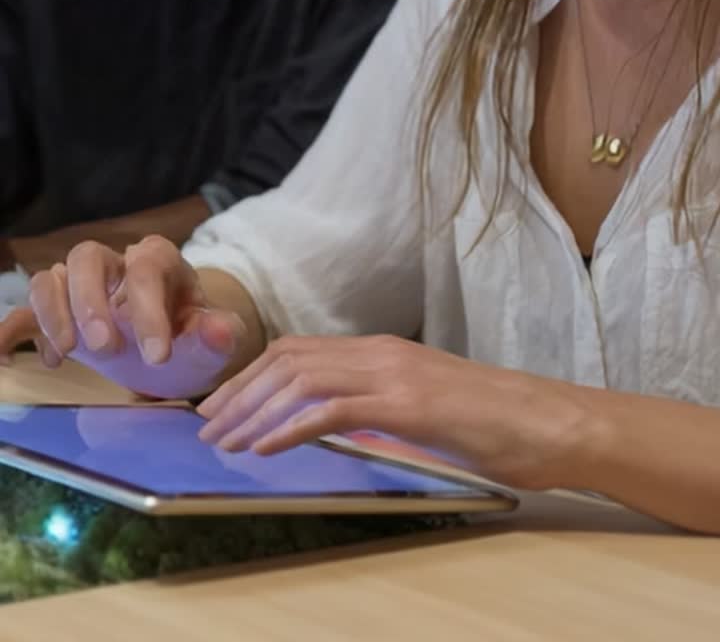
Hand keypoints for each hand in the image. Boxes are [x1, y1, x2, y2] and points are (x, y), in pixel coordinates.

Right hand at [0, 235, 247, 398]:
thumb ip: (217, 335)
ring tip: (68, 354)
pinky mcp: (59, 314)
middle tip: (106, 349)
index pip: (146, 269)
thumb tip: (222, 329)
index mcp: (158, 260)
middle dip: (91, 300)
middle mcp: (114, 263)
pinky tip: (14, 360)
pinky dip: (13, 331)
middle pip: (86, 256)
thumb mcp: (211, 342)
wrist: (170, 351)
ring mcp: (81, 287)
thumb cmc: (190, 340)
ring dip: (53, 312)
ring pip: (51, 276)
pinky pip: (24, 313)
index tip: (158, 356)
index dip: (149, 309)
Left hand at [196, 335, 595, 490]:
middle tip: (205, 426)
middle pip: (287, 359)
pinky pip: (332, 409)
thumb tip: (335, 434)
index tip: (221, 406)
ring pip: (301, 379)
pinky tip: (264, 447)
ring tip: (223, 441)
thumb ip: (379, 414)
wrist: (552, 421)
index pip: (298, 351)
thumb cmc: (496, 424)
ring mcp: (394, 374)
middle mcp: (380, 353)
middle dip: (239, 391)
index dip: (251, 376)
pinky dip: (289, 427)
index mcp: (382, 352)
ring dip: (252, 411)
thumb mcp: (424, 413)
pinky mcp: (407, 404)